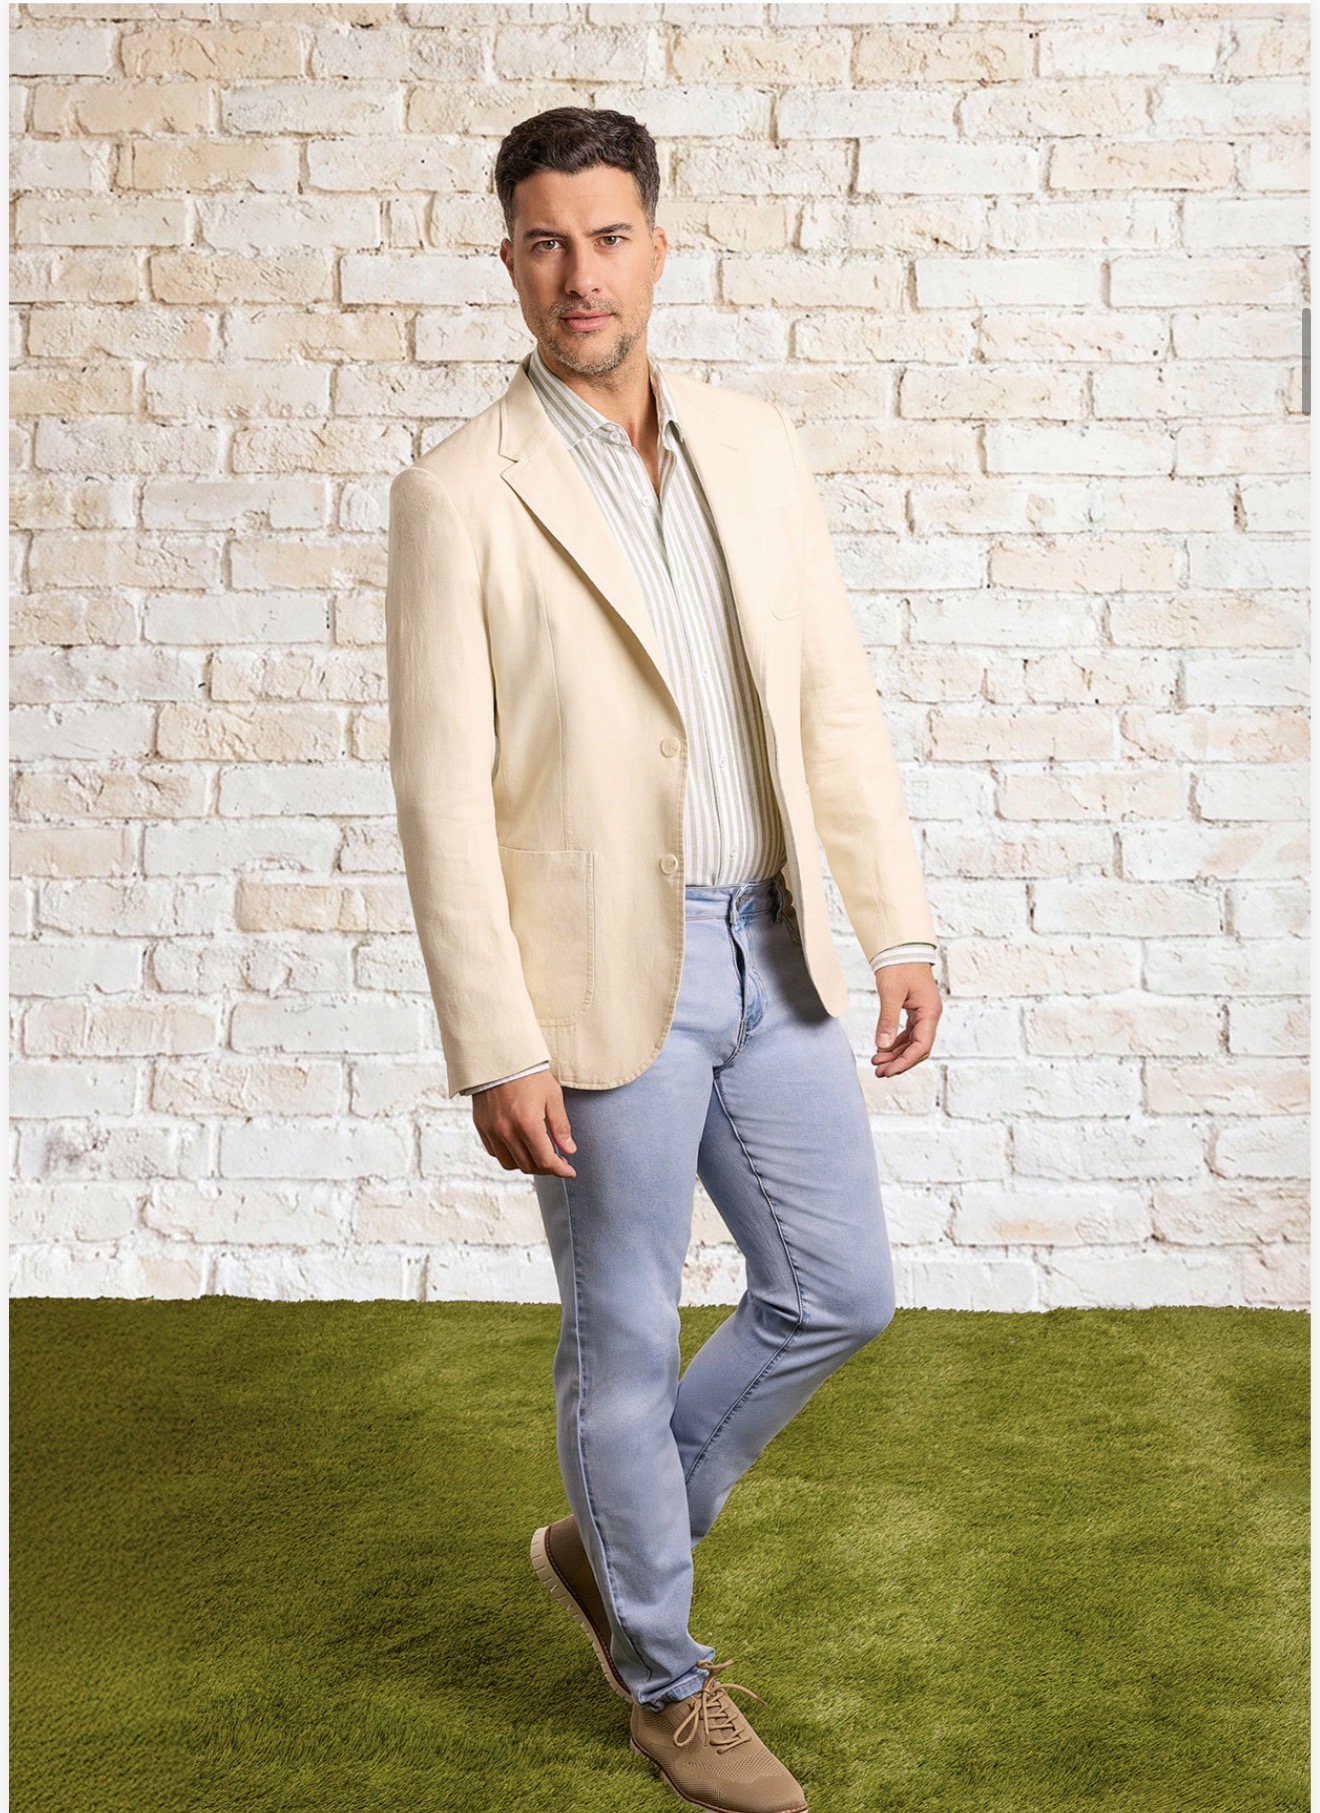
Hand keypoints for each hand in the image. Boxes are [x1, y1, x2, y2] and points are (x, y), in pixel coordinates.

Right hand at [472, 1071, 576, 1177]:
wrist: (498, 1056)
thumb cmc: (529, 1073)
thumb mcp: (552, 1096)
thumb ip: (560, 1126)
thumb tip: (569, 1150)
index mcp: (528, 1124)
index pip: (545, 1161)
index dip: (560, 1170)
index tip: (569, 1170)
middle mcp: (507, 1131)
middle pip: (528, 1166)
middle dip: (546, 1168)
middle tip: (558, 1161)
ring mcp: (491, 1130)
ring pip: (510, 1163)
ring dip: (527, 1164)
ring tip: (539, 1154)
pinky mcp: (481, 1126)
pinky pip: (495, 1152)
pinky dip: (509, 1155)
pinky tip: (520, 1146)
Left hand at [872, 962, 941, 1078]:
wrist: (901, 947)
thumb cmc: (899, 965)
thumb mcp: (891, 993)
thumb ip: (887, 1020)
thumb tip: (882, 1045)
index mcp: (929, 1012)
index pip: (921, 1046)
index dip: (905, 1061)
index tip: (888, 1071)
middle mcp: (930, 1015)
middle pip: (918, 1048)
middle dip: (899, 1062)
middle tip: (879, 1072)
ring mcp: (924, 1013)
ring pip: (912, 1042)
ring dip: (896, 1054)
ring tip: (877, 1064)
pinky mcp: (915, 1010)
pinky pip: (908, 1033)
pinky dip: (896, 1043)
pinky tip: (882, 1049)